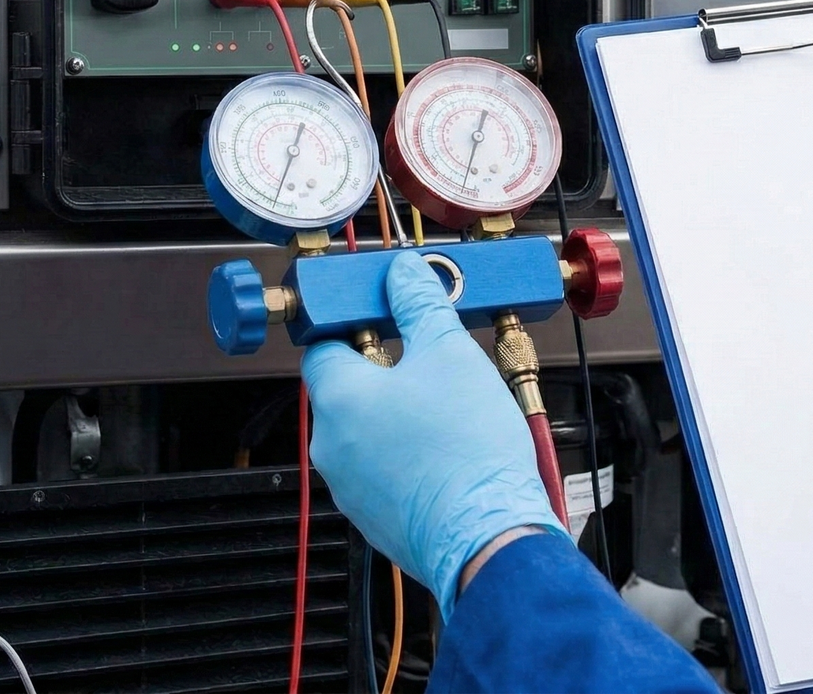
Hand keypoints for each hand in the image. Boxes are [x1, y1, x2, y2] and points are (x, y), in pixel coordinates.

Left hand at [302, 251, 564, 616]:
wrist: (490, 536)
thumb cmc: (467, 454)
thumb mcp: (450, 353)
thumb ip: (421, 305)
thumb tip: (405, 276)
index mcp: (337, 398)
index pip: (322, 344)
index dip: (354, 323)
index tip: (383, 313)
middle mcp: (331, 446)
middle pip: (347, 389)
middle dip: (385, 368)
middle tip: (427, 358)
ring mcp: (350, 488)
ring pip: (366, 432)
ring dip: (398, 413)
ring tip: (446, 407)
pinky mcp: (376, 518)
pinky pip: (384, 470)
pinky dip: (408, 454)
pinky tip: (447, 448)